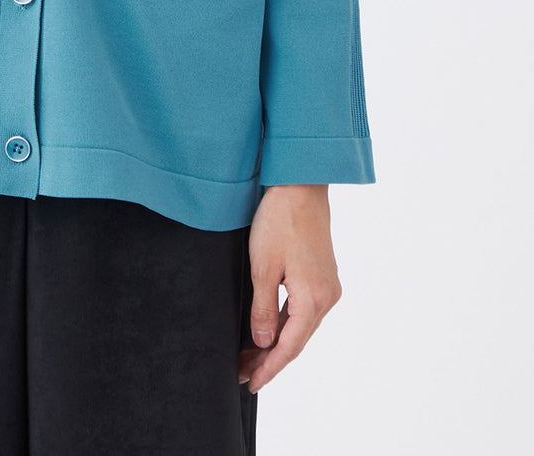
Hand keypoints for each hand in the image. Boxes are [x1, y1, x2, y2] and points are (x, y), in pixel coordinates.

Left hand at [239, 184, 341, 392]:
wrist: (300, 186)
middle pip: (296, 340)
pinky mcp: (322, 275)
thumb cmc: (280, 221)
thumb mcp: (263, 267)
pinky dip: (285, 324)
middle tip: (242, 373)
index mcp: (314, 299)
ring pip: (300, 326)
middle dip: (269, 359)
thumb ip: (262, 309)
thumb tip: (262, 342)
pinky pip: (303, 310)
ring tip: (249, 357)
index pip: (289, 347)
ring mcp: (327, 286)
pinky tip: (268, 330)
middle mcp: (327, 297)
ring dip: (276, 342)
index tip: (250, 383)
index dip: (269, 369)